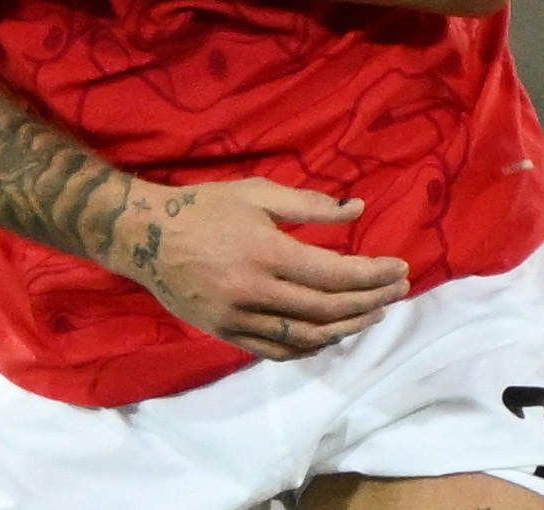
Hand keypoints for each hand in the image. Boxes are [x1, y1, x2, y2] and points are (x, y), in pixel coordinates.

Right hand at [121, 180, 411, 362]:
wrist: (144, 237)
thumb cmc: (205, 206)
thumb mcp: (258, 193)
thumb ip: (310, 205)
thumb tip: (357, 211)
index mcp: (266, 253)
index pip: (335, 274)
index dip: (373, 275)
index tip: (400, 270)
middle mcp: (254, 292)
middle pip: (327, 309)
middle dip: (370, 301)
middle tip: (397, 290)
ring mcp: (238, 320)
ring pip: (306, 337)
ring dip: (346, 329)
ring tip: (373, 313)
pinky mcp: (226, 335)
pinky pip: (277, 351)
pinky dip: (309, 348)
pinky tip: (330, 335)